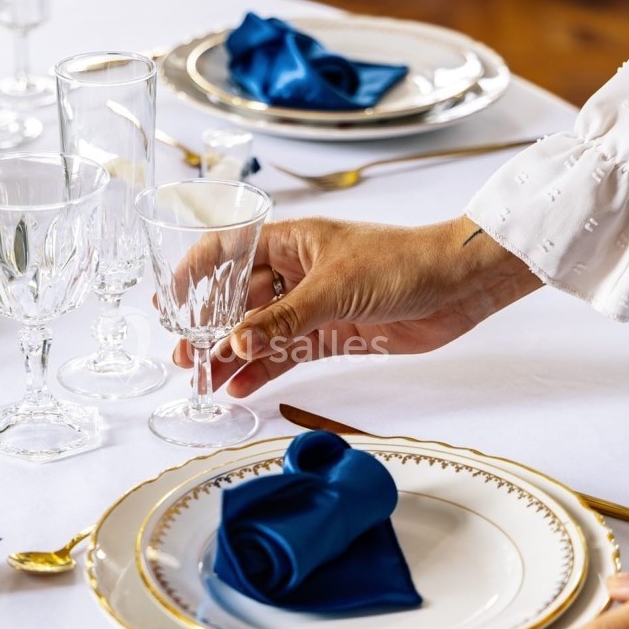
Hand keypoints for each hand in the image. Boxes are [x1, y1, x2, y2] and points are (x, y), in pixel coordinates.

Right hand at [173, 215, 539, 396]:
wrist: (457, 286)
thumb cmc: (401, 262)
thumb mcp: (333, 289)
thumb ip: (282, 321)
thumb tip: (236, 344)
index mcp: (291, 241)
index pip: (229, 252)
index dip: (197, 275)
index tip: (171, 303)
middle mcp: (297, 271)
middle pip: (241, 300)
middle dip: (211, 328)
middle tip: (185, 357)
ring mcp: (313, 304)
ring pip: (261, 332)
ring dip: (233, 355)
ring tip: (205, 381)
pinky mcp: (333, 333)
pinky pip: (289, 353)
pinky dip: (265, 370)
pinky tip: (241, 387)